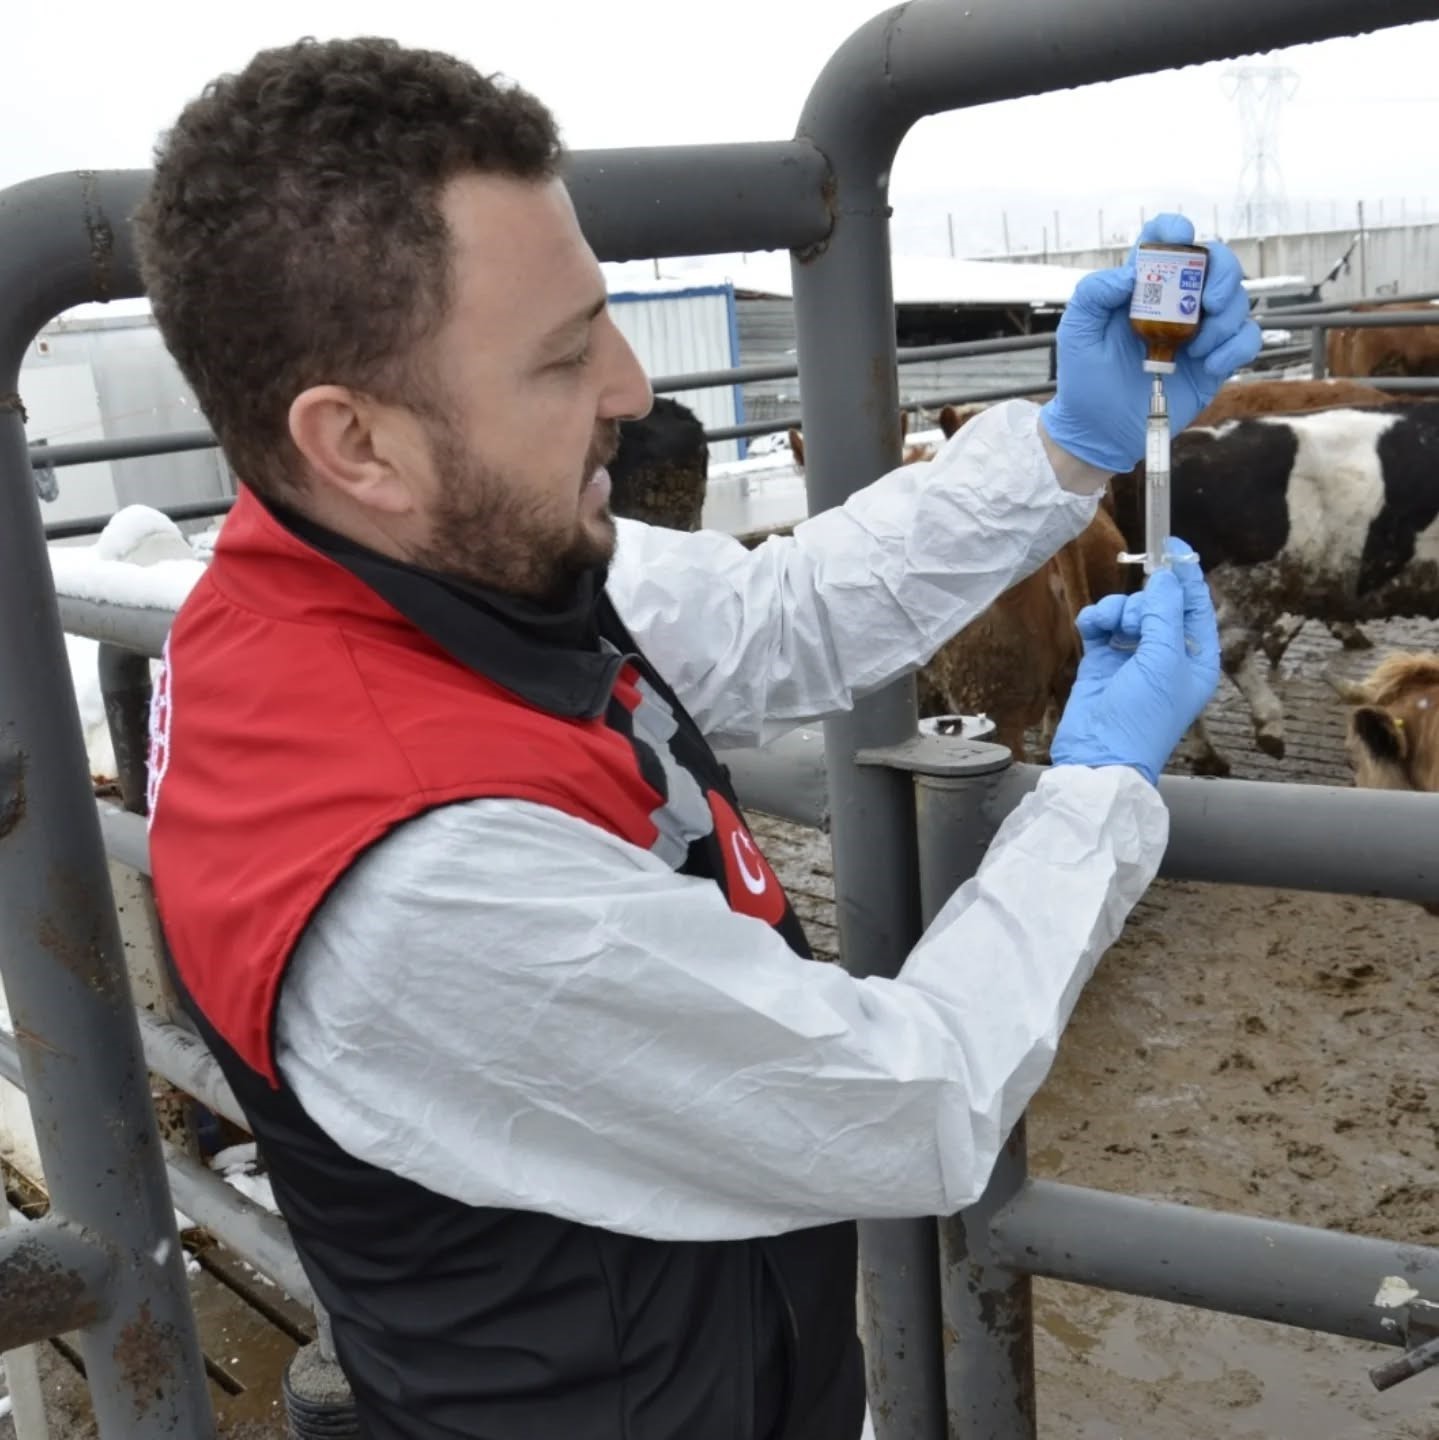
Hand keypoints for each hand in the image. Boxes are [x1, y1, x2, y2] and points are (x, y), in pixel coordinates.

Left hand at [1038, 214, 1262, 473]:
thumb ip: (1093, 295)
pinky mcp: (1215, 361)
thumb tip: (1130, 273)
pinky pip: (1247, 339)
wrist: (1099, 431)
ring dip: (1226, 318)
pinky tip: (1209, 365)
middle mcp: (1176, 302)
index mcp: (1142, 287)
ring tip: (1196, 349)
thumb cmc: (1084, 380)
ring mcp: (1199, 331)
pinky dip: (1236, 347)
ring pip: (1237, 299)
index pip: (1164, 240)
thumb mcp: (1076, 334)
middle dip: (1222, 272)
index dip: (1175, 229)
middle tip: (1208, 301)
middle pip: (1216, 261)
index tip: (1180, 237)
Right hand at [1049, 538, 1220, 785]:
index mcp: (1196, 657)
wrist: (1099, 756)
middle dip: (1141, 603)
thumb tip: (1164, 578)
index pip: (1195, 605)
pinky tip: (1089, 629)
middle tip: (1132, 622)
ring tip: (1107, 628)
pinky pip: (1102, 624)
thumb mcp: (1162, 662)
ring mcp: (1133, 658)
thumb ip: (1164, 614)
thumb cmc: (1142, 717)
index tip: (1171, 544)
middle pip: (1157, 604)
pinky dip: (1096, 620)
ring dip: (1116, 611)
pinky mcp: (1102, 661)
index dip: (1185, 574)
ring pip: (1127, 611)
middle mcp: (1167, 655)